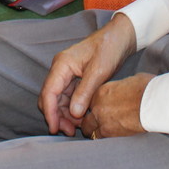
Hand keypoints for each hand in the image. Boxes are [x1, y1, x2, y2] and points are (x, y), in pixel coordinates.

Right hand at [39, 13, 137, 135]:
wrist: (119, 37)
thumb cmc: (109, 48)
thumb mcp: (99, 71)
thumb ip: (85, 92)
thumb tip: (74, 113)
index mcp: (62, 65)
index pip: (48, 92)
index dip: (50, 112)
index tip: (54, 129)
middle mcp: (60, 69)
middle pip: (50, 97)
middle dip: (56, 116)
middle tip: (69, 132)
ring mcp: (67, 74)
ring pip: (58, 99)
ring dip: (64, 114)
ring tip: (77, 128)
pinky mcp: (75, 78)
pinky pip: (68, 97)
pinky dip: (72, 108)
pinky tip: (81, 118)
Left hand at [78, 73, 150, 139]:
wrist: (154, 102)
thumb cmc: (147, 88)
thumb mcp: (130, 80)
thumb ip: (121, 87)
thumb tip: (126, 88)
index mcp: (101, 91)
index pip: (88, 102)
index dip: (93, 107)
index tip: (98, 110)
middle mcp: (98, 106)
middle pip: (85, 117)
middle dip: (89, 121)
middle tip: (94, 124)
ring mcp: (102, 121)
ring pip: (89, 130)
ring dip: (93, 132)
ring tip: (100, 134)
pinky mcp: (111, 134)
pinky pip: (100, 139)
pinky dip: (102, 139)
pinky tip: (108, 138)